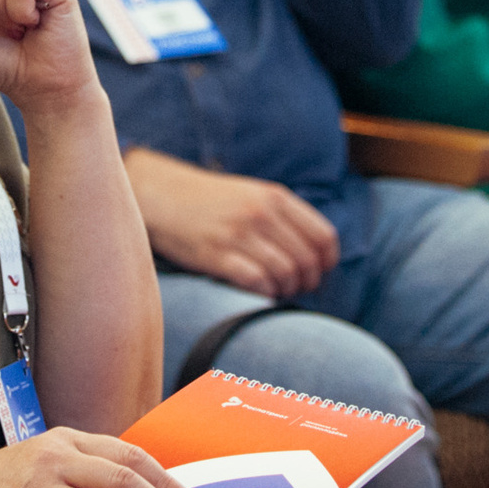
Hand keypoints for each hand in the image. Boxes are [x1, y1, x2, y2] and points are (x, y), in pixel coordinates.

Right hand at [123, 147, 337, 297]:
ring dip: (286, 290)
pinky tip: (257, 291)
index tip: (318, 273)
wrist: (161, 194)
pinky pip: (257, 282)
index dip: (327, 263)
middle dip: (307, 282)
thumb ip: (283, 215)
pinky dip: (264, 294)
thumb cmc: (210, 200)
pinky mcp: (217, 255)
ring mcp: (238, 234)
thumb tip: (316, 253)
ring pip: (286, 274)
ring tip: (276, 290)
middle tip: (296, 288)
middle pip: (307, 260)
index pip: (324, 237)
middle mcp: (261, 214)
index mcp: (275, 197)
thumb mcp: (252, 194)